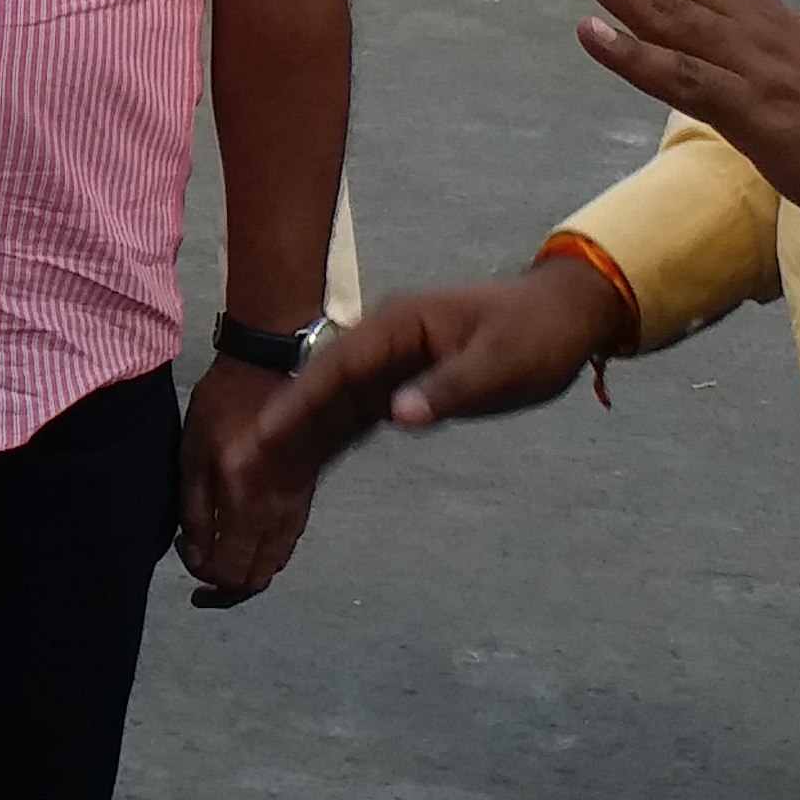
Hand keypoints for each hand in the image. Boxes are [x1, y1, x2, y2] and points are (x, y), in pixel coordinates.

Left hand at [177, 356, 340, 606]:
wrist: (270, 366)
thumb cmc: (224, 404)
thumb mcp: (193, 455)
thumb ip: (194, 511)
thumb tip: (195, 555)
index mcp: (248, 507)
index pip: (231, 574)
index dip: (203, 577)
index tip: (184, 554)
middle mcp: (279, 517)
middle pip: (258, 579)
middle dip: (226, 587)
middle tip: (199, 574)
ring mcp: (297, 508)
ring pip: (275, 565)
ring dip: (246, 571)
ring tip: (218, 559)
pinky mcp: (306, 497)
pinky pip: (286, 544)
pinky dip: (262, 553)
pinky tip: (242, 538)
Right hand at [279, 252, 636, 466]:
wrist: (566, 318)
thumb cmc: (536, 334)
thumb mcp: (500, 362)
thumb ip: (447, 388)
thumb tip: (397, 416)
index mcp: (397, 326)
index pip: (335, 369)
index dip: (294, 403)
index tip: (257, 435)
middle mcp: (382, 346)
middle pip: (320, 392)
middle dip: (277, 431)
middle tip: (233, 471)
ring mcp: (389, 368)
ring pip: (331, 411)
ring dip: (294, 444)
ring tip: (248, 482)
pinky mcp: (402, 389)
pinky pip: (356, 422)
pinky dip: (326, 447)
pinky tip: (296, 475)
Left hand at [532, 0, 799, 263]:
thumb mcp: (784, 74)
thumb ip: (734, 52)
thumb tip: (692, 47)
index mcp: (750, 13)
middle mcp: (745, 24)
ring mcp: (750, 65)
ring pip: (662, 6)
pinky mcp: (756, 114)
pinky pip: (684, 81)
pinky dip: (632, 56)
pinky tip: (587, 32)